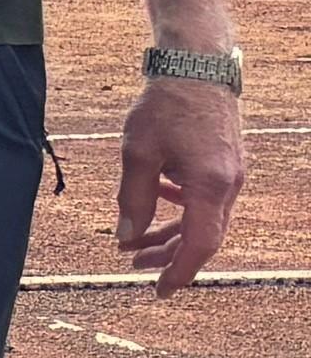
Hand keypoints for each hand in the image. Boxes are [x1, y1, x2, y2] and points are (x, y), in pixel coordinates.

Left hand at [124, 73, 249, 292]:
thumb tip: (126, 237)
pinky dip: (181, 208)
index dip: (179, 271)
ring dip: (171, 232)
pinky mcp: (224, 163)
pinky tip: (155, 200)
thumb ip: (133, 199)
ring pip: (203, 218)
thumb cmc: (166, 106)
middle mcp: (228, 184)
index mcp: (210, 186)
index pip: (200, 244)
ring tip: (135, 243)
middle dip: (168, 254)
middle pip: (202, 236)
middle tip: (134, 265)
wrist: (197, 66)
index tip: (161, 291)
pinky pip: (205, 199)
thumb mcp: (137, 154)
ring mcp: (230, 174)